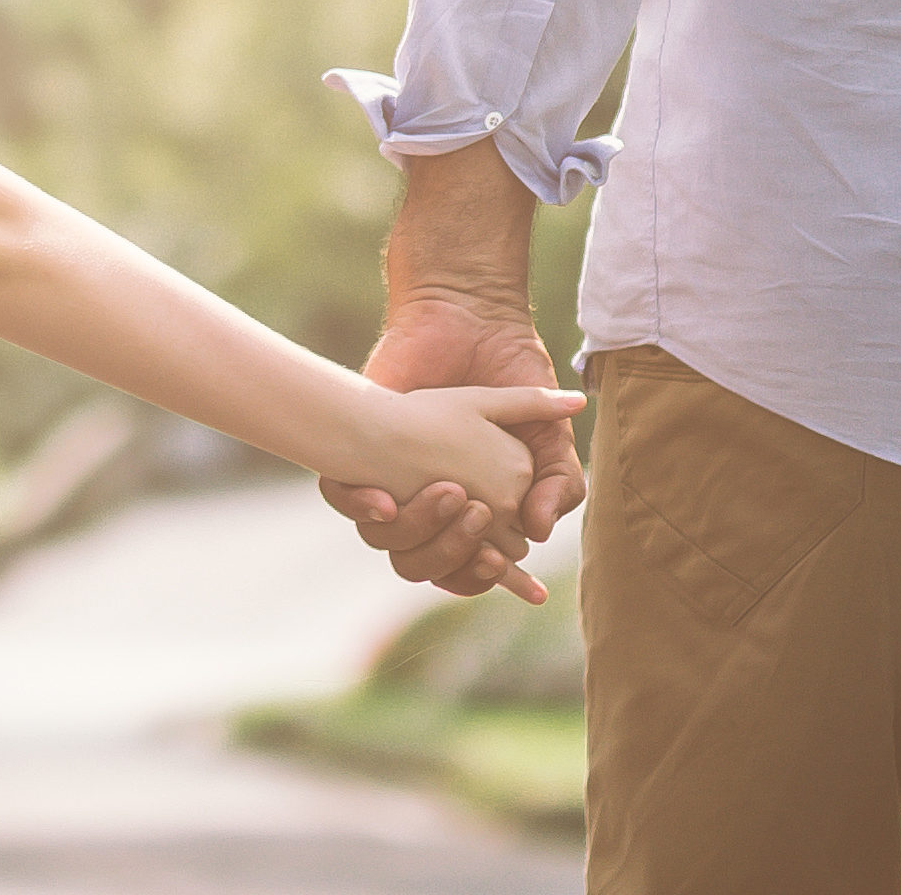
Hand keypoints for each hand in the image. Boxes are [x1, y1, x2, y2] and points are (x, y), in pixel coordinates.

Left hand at [323, 295, 585, 599]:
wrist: (472, 323)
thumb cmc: (510, 378)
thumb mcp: (549, 435)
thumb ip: (560, 484)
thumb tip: (540, 532)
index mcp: (468, 509)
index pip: (467, 567)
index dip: (482, 576)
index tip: (505, 566)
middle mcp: (423, 503)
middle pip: (423, 564)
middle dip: (450, 555)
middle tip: (477, 518)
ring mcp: (388, 479)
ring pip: (383, 540)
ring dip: (416, 529)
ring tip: (450, 494)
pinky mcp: (353, 450)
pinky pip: (340, 498)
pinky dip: (359, 505)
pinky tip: (385, 499)